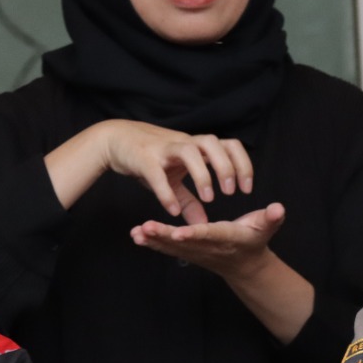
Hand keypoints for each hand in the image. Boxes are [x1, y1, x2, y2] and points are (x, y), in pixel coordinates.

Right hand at [47, 120, 252, 218]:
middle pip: (213, 143)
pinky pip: (157, 174)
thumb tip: (203, 222)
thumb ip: (190, 199)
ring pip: (189, 151)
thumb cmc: (151, 158)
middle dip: (226, 167)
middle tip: (231, 193)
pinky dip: (166, 192)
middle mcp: (183, 143)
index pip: (228, 146)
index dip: (242, 164)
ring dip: (203, 174)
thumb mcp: (173, 179)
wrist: (115, 140)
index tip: (246, 188)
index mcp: (196, 146)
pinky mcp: (143, 158)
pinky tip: (173, 210)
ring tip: (210, 198)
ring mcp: (163, 149)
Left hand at [130, 202, 285, 279]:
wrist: (246, 266)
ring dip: (154, 240)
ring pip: (172, 247)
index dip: (195, 234)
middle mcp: (209, 247)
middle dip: (164, 236)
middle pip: (184, 242)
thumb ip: (272, 218)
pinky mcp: (188, 252)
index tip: (179, 232)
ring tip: (137, 232)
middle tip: (146, 228)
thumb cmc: (255, 239)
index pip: (210, 235)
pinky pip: (168, 249)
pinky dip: (152, 243)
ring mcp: (197, 252)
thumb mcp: (266, 227)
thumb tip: (279, 209)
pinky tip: (136, 236)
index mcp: (227, 238)